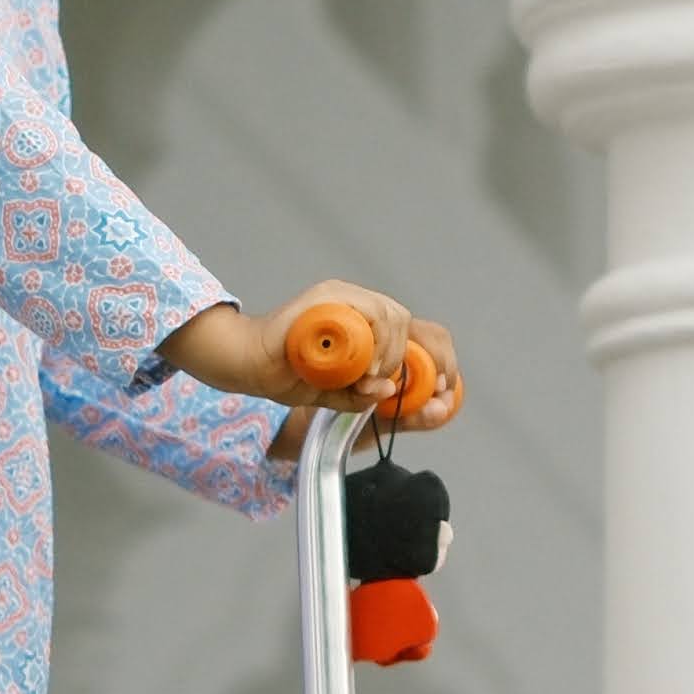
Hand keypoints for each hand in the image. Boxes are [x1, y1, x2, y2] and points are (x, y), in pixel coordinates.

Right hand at [167, 288, 464, 429]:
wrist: (247, 364)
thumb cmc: (288, 376)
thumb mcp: (337, 395)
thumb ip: (364, 396)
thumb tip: (390, 392)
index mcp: (366, 324)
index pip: (417, 330)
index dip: (440, 356)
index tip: (446, 386)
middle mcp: (357, 303)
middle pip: (409, 320)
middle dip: (419, 356)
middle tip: (400, 385)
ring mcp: (342, 296)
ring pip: (392, 314)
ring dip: (392, 351)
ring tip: (374, 376)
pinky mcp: (326, 297)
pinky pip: (367, 311)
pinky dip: (375, 341)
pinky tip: (365, 365)